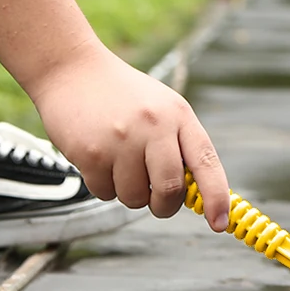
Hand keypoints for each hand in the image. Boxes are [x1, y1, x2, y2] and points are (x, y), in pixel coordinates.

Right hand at [29, 42, 229, 231]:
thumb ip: (183, 148)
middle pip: (170, 190)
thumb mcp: (164, 109)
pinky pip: (105, 193)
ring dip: (130, 193)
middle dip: (165, 205)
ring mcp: (120, 140)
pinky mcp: (90, 152)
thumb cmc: (124, 96)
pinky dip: (104, 186)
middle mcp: (153, 126)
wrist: (69, 68)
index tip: (220, 222)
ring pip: (135, 198)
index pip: (207, 163)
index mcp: (179, 116)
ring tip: (121, 164)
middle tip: (158, 201)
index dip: (216, 197)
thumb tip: (198, 196)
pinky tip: (99, 157)